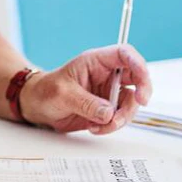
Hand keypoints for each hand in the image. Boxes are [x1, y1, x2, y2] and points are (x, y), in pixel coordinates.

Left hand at [20, 44, 152, 134]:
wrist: (38, 106)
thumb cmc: (46, 91)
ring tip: (101, 125)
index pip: (124, 54)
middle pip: (137, 78)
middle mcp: (107, 75)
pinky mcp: (108, 109)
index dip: (138, 64)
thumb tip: (108, 113)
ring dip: (122, 117)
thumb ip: (85, 103)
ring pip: (131, 102)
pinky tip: (95, 127)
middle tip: (138, 105)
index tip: (143, 82)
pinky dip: (112, 126)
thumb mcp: (62, 94)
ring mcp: (109, 92)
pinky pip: (120, 118)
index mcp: (96, 61)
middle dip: (140, 94)